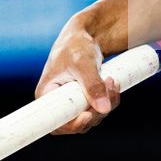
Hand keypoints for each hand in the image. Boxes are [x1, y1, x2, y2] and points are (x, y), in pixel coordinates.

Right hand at [35, 20, 120, 134]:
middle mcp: (58, 103)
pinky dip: (110, 100)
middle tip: (109, 88)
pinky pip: (99, 109)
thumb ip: (93, 85)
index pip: (55, 123)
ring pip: (92, 117)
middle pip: (77, 123)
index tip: (87, 116)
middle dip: (97, 111)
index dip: (71, 126)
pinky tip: (113, 84)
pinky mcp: (85, 100)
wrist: (86, 34)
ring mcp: (72, 103)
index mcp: (47, 95)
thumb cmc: (76, 44)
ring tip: (112, 80)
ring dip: (107, 104)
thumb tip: (104, 109)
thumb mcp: (83, 63)